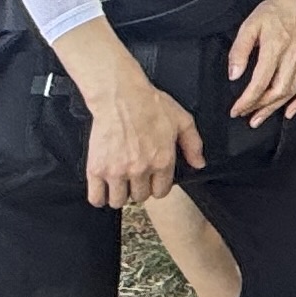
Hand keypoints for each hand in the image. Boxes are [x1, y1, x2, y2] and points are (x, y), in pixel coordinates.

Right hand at [81, 69, 202, 207]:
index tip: (151, 179)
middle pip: (140, 197)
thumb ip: (193, 144)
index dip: (157, 186)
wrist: (119, 95)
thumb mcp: (182, 120)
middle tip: (134, 176)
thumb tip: (199, 164)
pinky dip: (99, 197)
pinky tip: (103, 189)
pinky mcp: (97, 168)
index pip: (161, 192)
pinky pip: (96, 198)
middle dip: (138, 188)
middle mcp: (140, 170)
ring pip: (118, 201)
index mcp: (162, 161)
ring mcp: (117, 171)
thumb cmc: (150, 104)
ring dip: (119, 194)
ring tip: (119, 182)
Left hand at [224, 0, 295, 125]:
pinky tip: (290, 112)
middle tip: (247, 117)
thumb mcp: (249, 26)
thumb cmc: (273, 10)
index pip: (260, 82)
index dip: (247, 100)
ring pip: (292, 91)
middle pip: (278, 91)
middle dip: (260, 108)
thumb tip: (234, 74)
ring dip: (276, 108)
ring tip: (261, 117)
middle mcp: (293, 55)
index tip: (236, 109)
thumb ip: (239, 51)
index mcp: (275, 46)